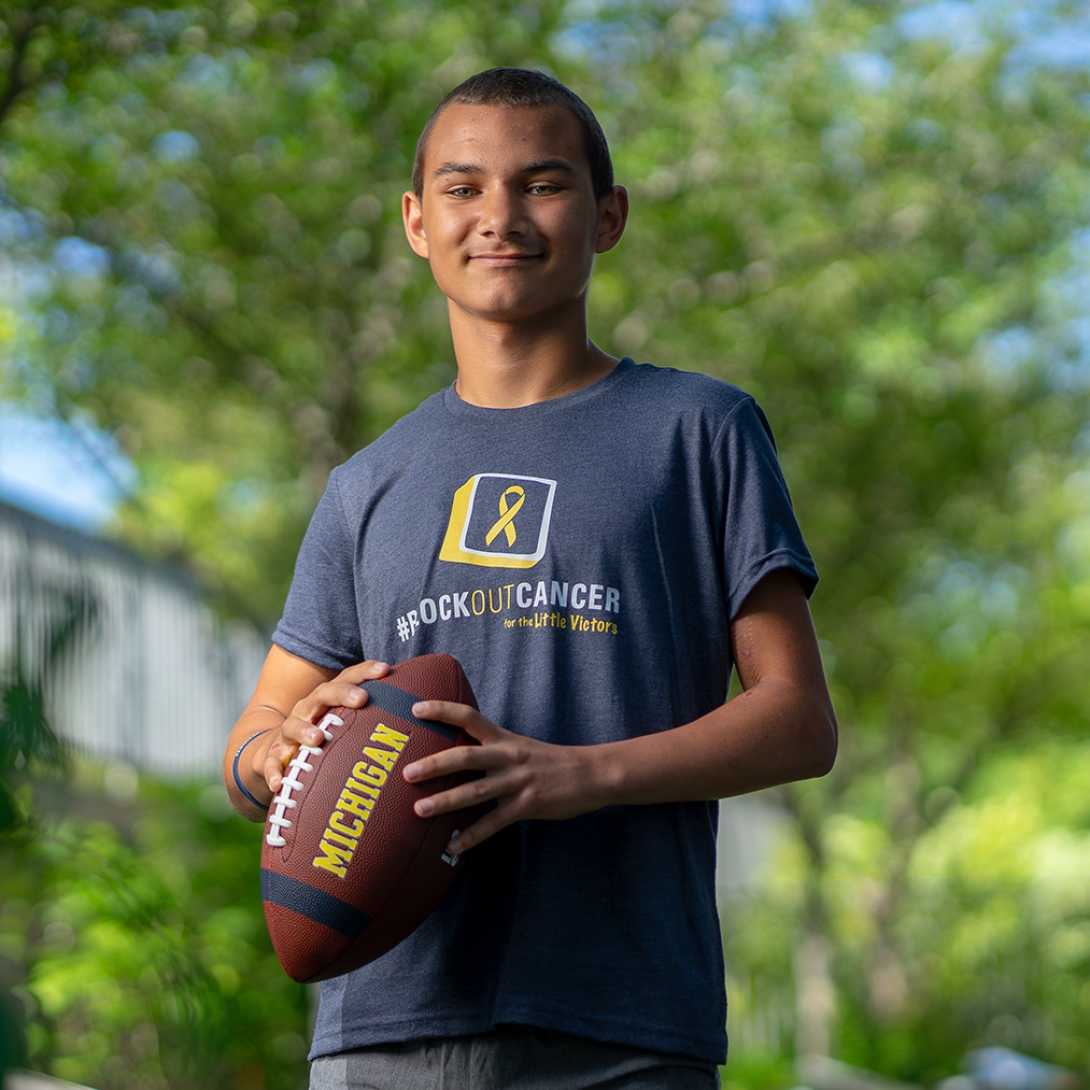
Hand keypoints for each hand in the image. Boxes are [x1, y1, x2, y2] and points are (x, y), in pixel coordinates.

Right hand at [257, 659, 390, 794]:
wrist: (274, 752)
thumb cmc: (325, 737)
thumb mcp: (348, 726)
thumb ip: (379, 721)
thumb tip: (428, 722)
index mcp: (330, 699)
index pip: (349, 678)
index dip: (366, 671)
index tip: (387, 670)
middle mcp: (309, 709)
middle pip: (324, 694)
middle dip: (342, 693)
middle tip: (362, 700)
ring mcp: (288, 732)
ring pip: (293, 725)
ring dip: (305, 731)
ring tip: (319, 739)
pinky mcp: (272, 757)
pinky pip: (271, 764)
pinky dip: (274, 772)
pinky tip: (280, 784)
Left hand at [401, 702, 610, 853]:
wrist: (591, 774)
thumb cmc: (550, 762)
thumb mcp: (520, 747)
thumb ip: (492, 750)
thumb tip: (458, 756)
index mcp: (504, 738)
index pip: (469, 716)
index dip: (443, 710)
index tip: (416, 708)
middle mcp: (508, 756)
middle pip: (466, 755)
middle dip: (435, 764)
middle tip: (407, 772)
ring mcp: (517, 781)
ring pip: (475, 790)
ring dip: (446, 801)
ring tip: (419, 811)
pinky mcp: (527, 805)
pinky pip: (494, 823)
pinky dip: (472, 836)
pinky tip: (454, 847)